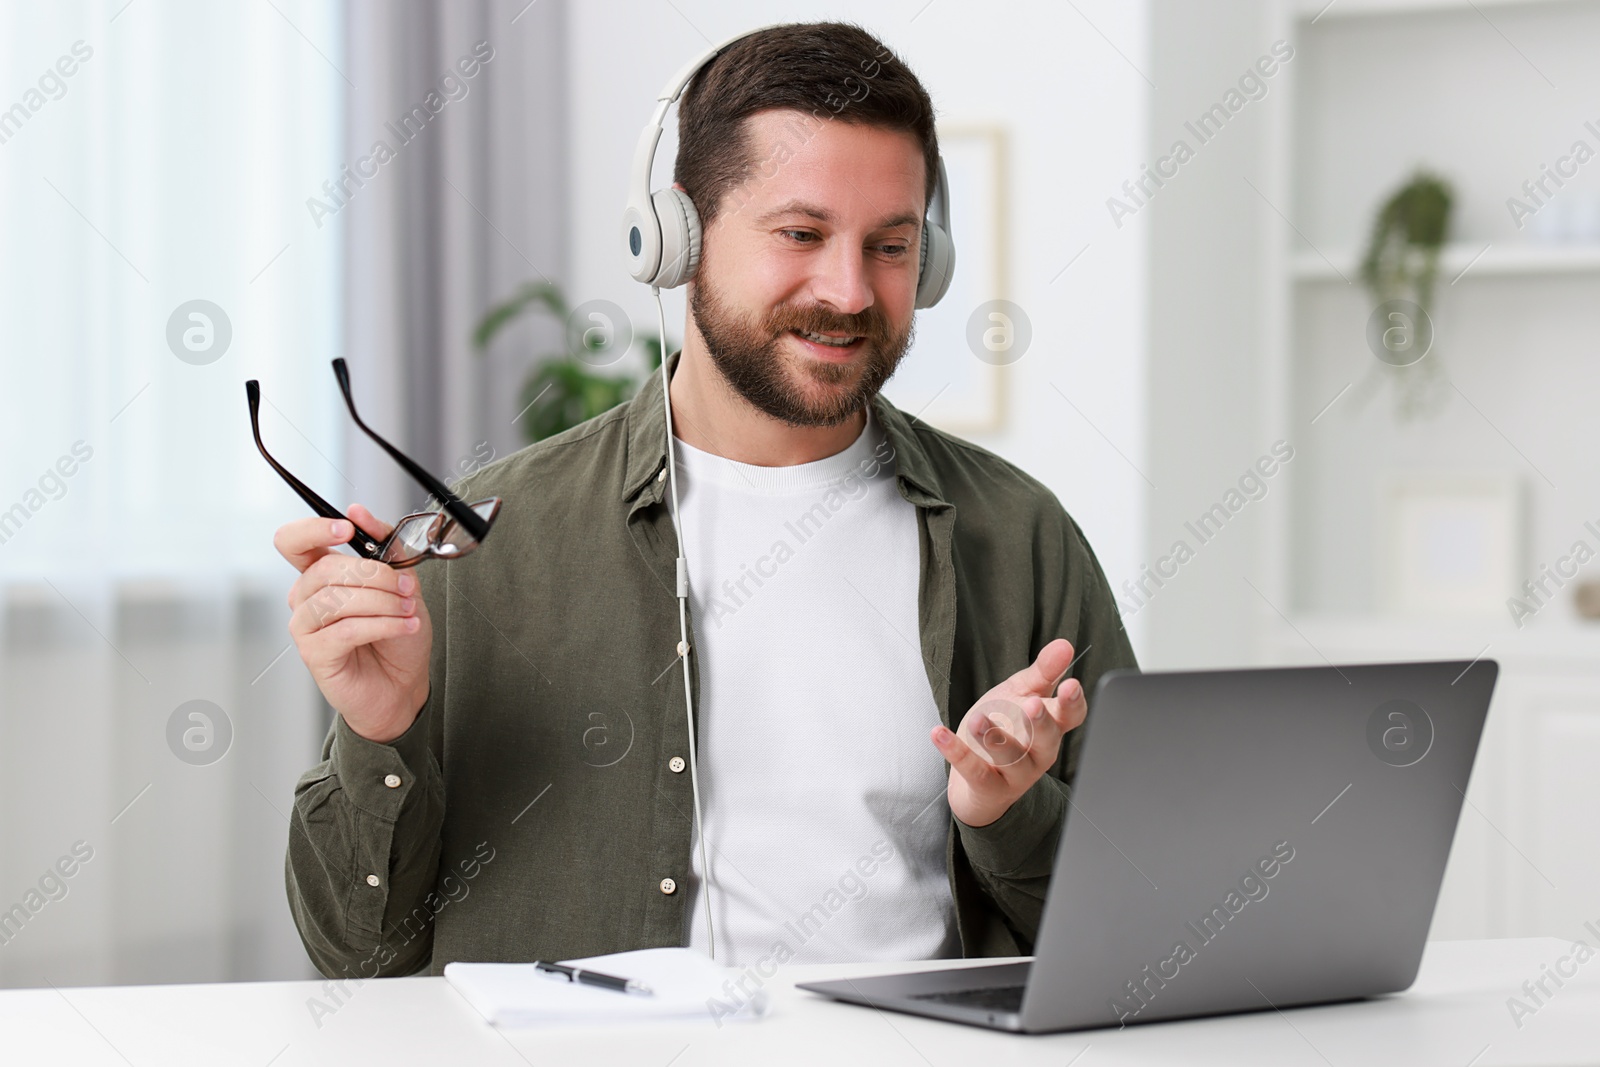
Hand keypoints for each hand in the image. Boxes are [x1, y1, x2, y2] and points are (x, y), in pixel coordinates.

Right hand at [276, 504, 431, 743]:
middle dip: (374, 574)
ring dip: (382, 602)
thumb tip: (358, 511)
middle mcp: (306, 597)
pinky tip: (403, 626)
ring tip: (407, 611)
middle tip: (403, 586)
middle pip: (325, 568)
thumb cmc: (395, 635)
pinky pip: (346, 629)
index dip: (314, 529)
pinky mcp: (315, 653)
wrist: (403, 683)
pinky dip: (383, 624)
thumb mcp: (399, 582)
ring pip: (337, 599)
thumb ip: (383, 546)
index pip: (293, 541)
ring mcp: (306, 626)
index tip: (347, 528)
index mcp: (320, 574)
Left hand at [930, 638, 1087, 827]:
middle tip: (1031, 704)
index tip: (1071, 685)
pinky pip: (975, 771)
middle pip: (1047, 740)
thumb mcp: (1023, 694)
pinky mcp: (988, 786)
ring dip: (994, 738)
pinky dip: (956, 752)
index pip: (1071, 716)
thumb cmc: (1009, 728)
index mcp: (1052, 727)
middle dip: (1040, 723)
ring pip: (1011, 757)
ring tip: (977, 720)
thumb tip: (1065, 644)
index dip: (1073, 703)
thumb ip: (1043, 672)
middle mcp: (1039, 753)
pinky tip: (939, 733)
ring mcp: (1015, 773)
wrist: (980, 780)